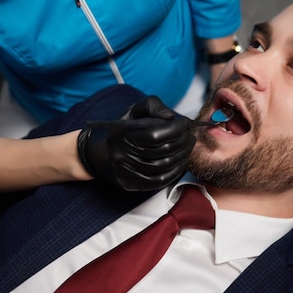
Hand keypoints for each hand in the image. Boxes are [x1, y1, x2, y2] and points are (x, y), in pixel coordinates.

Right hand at [77, 96, 195, 190]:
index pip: (155, 135)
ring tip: (188, 145)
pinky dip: (176, 170)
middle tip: (190, 135)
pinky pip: (161, 181)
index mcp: (122, 134)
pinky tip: (181, 160)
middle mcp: (122, 155)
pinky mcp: (132, 184)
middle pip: (163, 151)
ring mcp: (127, 172)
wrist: (102, 154)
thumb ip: (155, 107)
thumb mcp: (135, 111)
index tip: (185, 123)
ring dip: (183, 155)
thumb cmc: (125, 129)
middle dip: (182, 141)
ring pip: (165, 166)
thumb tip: (172, 117)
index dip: (175, 129)